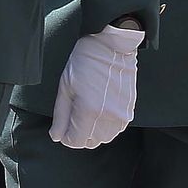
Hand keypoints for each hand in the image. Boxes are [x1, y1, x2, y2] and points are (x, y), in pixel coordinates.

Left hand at [49, 24, 143, 148]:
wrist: (112, 45)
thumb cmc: (87, 61)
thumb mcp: (65, 86)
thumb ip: (60, 115)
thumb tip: (57, 136)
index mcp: (89, 110)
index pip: (75, 141)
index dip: (66, 135)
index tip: (64, 125)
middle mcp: (108, 116)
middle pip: (90, 142)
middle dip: (79, 134)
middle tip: (75, 115)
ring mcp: (121, 113)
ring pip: (105, 137)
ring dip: (95, 131)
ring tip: (89, 110)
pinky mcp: (130, 108)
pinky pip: (117, 128)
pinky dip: (107, 125)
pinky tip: (102, 108)